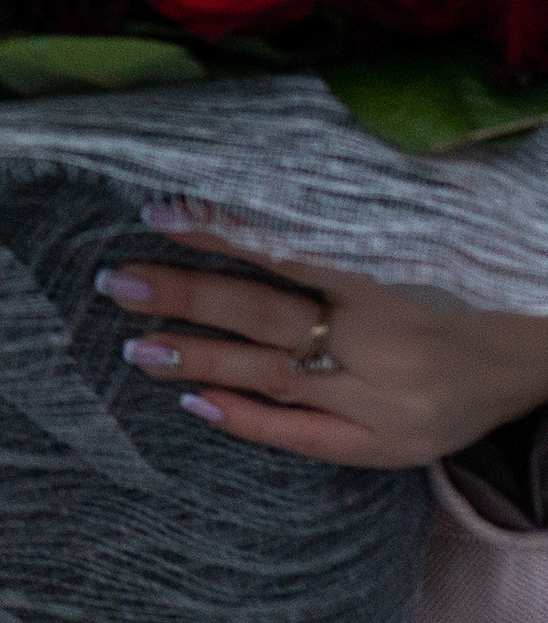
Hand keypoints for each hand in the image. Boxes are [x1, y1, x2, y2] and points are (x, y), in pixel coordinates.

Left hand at [99, 210, 547, 468]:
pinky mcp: (392, 447)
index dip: (218, 231)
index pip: (284, 249)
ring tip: (135, 344)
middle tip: (116, 283)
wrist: (539, 347)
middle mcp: (383, 341)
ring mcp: (386, 401)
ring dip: (200, 358)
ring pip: (275, 377)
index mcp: (388, 275)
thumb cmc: (459, 275)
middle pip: (266, 314)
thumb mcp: (406, 232)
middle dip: (186, 296)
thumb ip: (328, 217)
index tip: (155, 213)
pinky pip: (309, 440)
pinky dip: (249, 421)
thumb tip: (231, 175)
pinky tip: (194, 403)